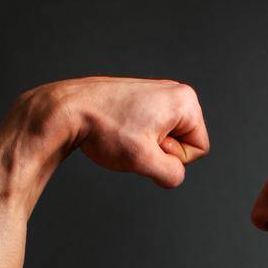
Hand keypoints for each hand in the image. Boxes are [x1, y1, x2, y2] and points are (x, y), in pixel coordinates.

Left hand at [44, 76, 209, 187]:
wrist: (67, 110)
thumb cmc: (104, 129)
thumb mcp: (144, 161)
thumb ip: (172, 175)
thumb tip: (174, 175)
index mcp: (185, 100)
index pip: (199, 149)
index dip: (174, 158)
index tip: (148, 147)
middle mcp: (174, 91)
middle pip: (184, 142)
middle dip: (160, 151)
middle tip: (133, 142)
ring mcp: (156, 92)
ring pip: (166, 138)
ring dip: (146, 146)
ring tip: (123, 136)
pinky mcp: (140, 98)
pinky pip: (150, 129)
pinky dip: (135, 137)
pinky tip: (116, 132)